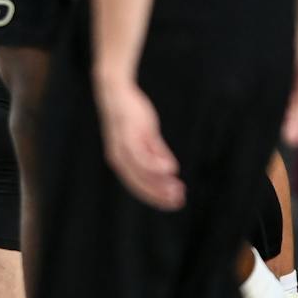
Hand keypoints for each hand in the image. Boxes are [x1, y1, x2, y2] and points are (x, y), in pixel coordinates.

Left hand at [95, 75, 184, 209]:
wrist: (118, 94)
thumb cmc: (131, 115)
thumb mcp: (147, 137)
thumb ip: (157, 153)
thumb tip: (171, 170)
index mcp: (121, 161)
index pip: (138, 186)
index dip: (155, 197)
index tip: (173, 203)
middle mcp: (119, 158)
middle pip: (139, 184)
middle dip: (160, 195)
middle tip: (179, 201)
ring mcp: (123, 148)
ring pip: (142, 172)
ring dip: (161, 183)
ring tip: (178, 190)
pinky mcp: (129, 136)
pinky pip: (142, 155)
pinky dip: (156, 164)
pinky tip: (171, 170)